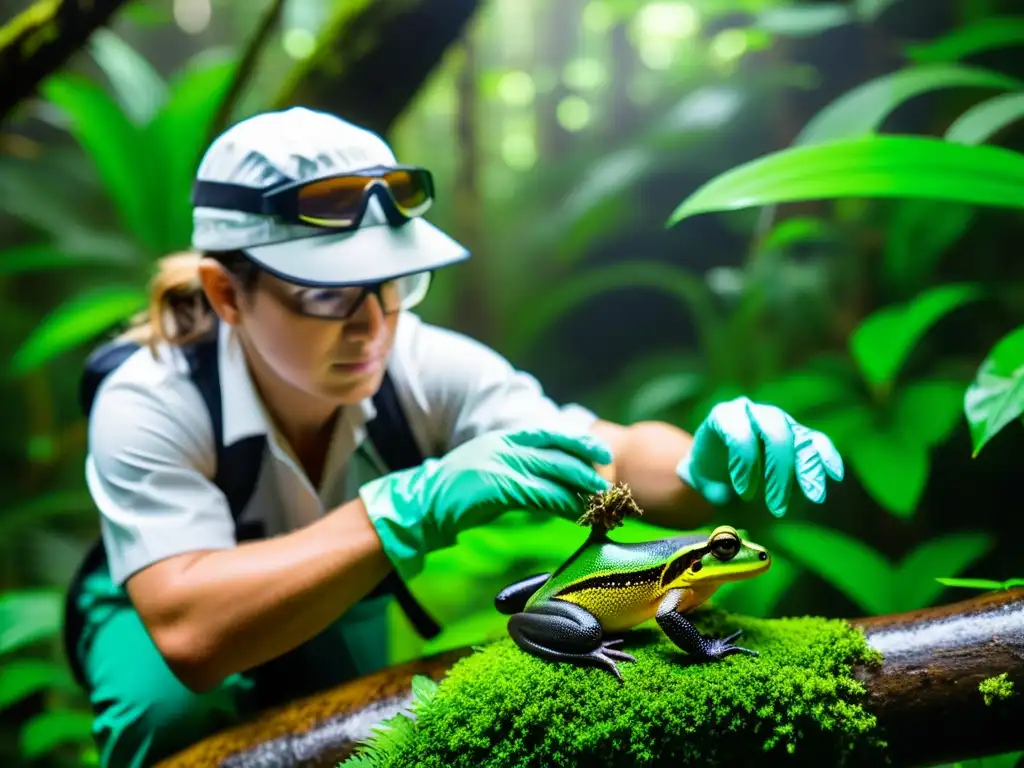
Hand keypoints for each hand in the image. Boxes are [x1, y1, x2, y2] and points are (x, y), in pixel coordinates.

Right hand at [359, 427, 612, 579]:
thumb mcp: (490, 469)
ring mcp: (499, 465)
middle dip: (585, 467)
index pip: (550, 433)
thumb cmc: (459, 493)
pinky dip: (560, 504)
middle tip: (606, 483)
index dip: (578, 442)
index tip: (600, 453)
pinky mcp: (496, 487)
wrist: (424, 504)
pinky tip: (574, 513)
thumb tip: (553, 480)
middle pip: (556, 452)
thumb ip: (518, 467)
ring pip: (551, 474)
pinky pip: (538, 494)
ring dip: (578, 488)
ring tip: (596, 501)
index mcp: (503, 439)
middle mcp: (503, 446)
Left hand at [675, 396, 843, 516]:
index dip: (743, 460)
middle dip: (778, 470)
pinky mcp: (798, 434)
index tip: (743, 492)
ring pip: (798, 438)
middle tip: (776, 507)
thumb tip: (724, 495)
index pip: (738, 430)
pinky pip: (816, 441)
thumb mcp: (700, 480)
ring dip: (807, 469)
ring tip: (814, 498)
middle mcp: (753, 412)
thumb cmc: (707, 473)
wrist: (717, 468)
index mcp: (724, 416)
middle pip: (774, 432)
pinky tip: (835, 475)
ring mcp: (777, 421)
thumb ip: (709, 487)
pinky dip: (826, 456)